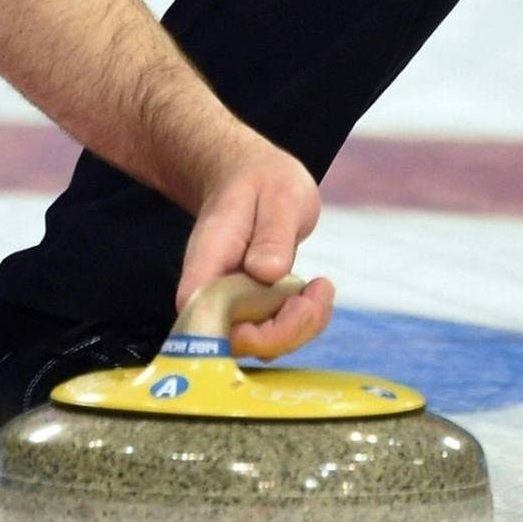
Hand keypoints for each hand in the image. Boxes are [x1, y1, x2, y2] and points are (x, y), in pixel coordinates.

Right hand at [176, 142, 334, 359]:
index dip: (240, 331)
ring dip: (302, 327)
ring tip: (321, 286)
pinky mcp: (255, 310)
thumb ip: (272, 234)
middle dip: (286, 331)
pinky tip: (318, 289)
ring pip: (262, 344)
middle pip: (236, 342)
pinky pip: (278, 333)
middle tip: (316, 292)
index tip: (288, 306)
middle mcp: (214, 290)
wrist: (253, 177)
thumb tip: (266, 272)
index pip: (201, 314)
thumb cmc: (261, 181)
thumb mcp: (278, 195)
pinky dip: (305, 321)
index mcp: (208, 260)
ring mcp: (233, 304)